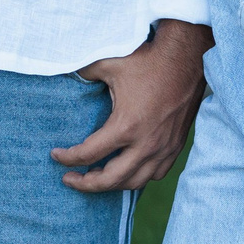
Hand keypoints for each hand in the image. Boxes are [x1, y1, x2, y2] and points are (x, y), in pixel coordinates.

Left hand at [49, 19, 213, 190]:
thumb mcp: (109, 64)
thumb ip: (83, 72)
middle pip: (111, 180)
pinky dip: (137, 178)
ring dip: (112, 184)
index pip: (89, 154)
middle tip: (70, 179)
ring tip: (96, 178)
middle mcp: (146, 144)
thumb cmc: (147, 61)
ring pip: (134, 182)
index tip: (56, 156)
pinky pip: (155, 174)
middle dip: (86, 184)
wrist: (187, 58)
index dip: (67, 158)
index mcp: (126, 126)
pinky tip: (126, 171)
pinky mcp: (175, 147)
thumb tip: (65, 73)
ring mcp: (163, 149)